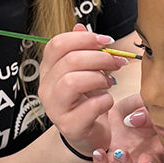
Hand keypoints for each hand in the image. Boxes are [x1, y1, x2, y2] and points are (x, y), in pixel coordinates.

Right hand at [38, 25, 127, 155]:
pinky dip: (104, 101)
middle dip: (98, 58)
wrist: (88, 135)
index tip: (106, 41)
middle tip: (116, 62)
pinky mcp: (69, 126)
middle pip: (68, 61)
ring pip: (72, 82)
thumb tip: (81, 27)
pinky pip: (89, 107)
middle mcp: (46, 88)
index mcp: (49, 70)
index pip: (56, 45)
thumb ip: (81, 50)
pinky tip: (107, 101)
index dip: (83, 39)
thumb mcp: (85, 72)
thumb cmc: (86, 101)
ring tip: (110, 83)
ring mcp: (55, 108)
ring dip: (98, 78)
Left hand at [93, 94, 163, 162]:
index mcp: (160, 143)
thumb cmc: (129, 110)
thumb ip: (143, 110)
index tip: (151, 156)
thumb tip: (135, 119)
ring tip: (118, 153)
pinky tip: (99, 153)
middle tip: (142, 159)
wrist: (106, 113)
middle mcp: (147, 157)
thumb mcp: (137, 104)